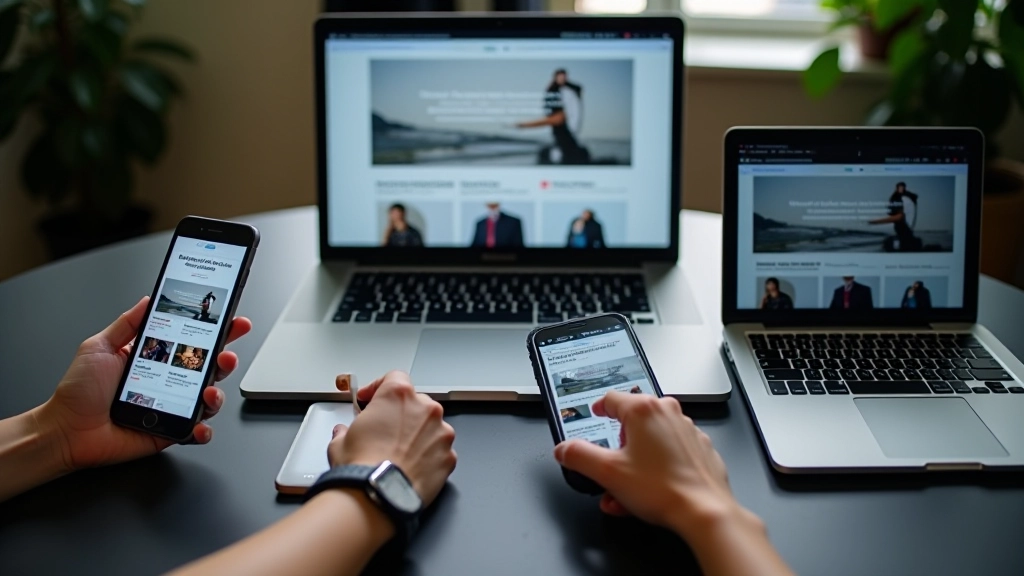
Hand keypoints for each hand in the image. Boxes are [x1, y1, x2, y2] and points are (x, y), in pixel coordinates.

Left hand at [36, 297, 251, 472]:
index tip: (233, 320)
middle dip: (227, 359)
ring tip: (208, 392)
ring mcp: (173, 407)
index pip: (193, 341)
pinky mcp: (171, 432)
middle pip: (210, 368)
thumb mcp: (99, 346)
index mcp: (157, 358)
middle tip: (226, 355)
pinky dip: (204, 429)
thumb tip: (148, 300)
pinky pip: (197, 431)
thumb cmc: (78, 392)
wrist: (65, 431)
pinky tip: (199, 424)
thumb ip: (126, 323)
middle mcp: (170, 381)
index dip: (218, 330)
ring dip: (217, 394)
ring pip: (209, 399)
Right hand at [327, 371, 455, 506]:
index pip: (394, 377)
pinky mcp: (449, 457)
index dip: (379, 388)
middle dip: (400, 414)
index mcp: (399, 395)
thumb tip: (344, 433)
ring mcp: (441, 433)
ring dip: (417, 435)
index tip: (370, 399)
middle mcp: (425, 409)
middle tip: (384, 430)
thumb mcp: (341, 441)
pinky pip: (439, 450)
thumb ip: (346, 430)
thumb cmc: (362, 468)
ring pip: (431, 427)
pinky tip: (411, 467)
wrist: (378, 498)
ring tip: (398, 453)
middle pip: (415, 402)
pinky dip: (428, 456)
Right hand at [553, 392, 737, 540]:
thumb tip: (565, 449)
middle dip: (616, 449)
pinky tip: (648, 492)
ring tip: (626, 491)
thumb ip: (579, 456)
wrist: (704, 511)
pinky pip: (669, 453)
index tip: (596, 414)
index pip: (612, 399)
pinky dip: (656, 467)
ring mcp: (687, 431)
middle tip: (609, 471)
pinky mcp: (699, 449)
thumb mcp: (607, 473)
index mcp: (644, 411)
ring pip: (651, 442)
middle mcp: (668, 414)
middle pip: (632, 424)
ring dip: (634, 463)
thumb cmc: (663, 490)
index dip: (599, 409)